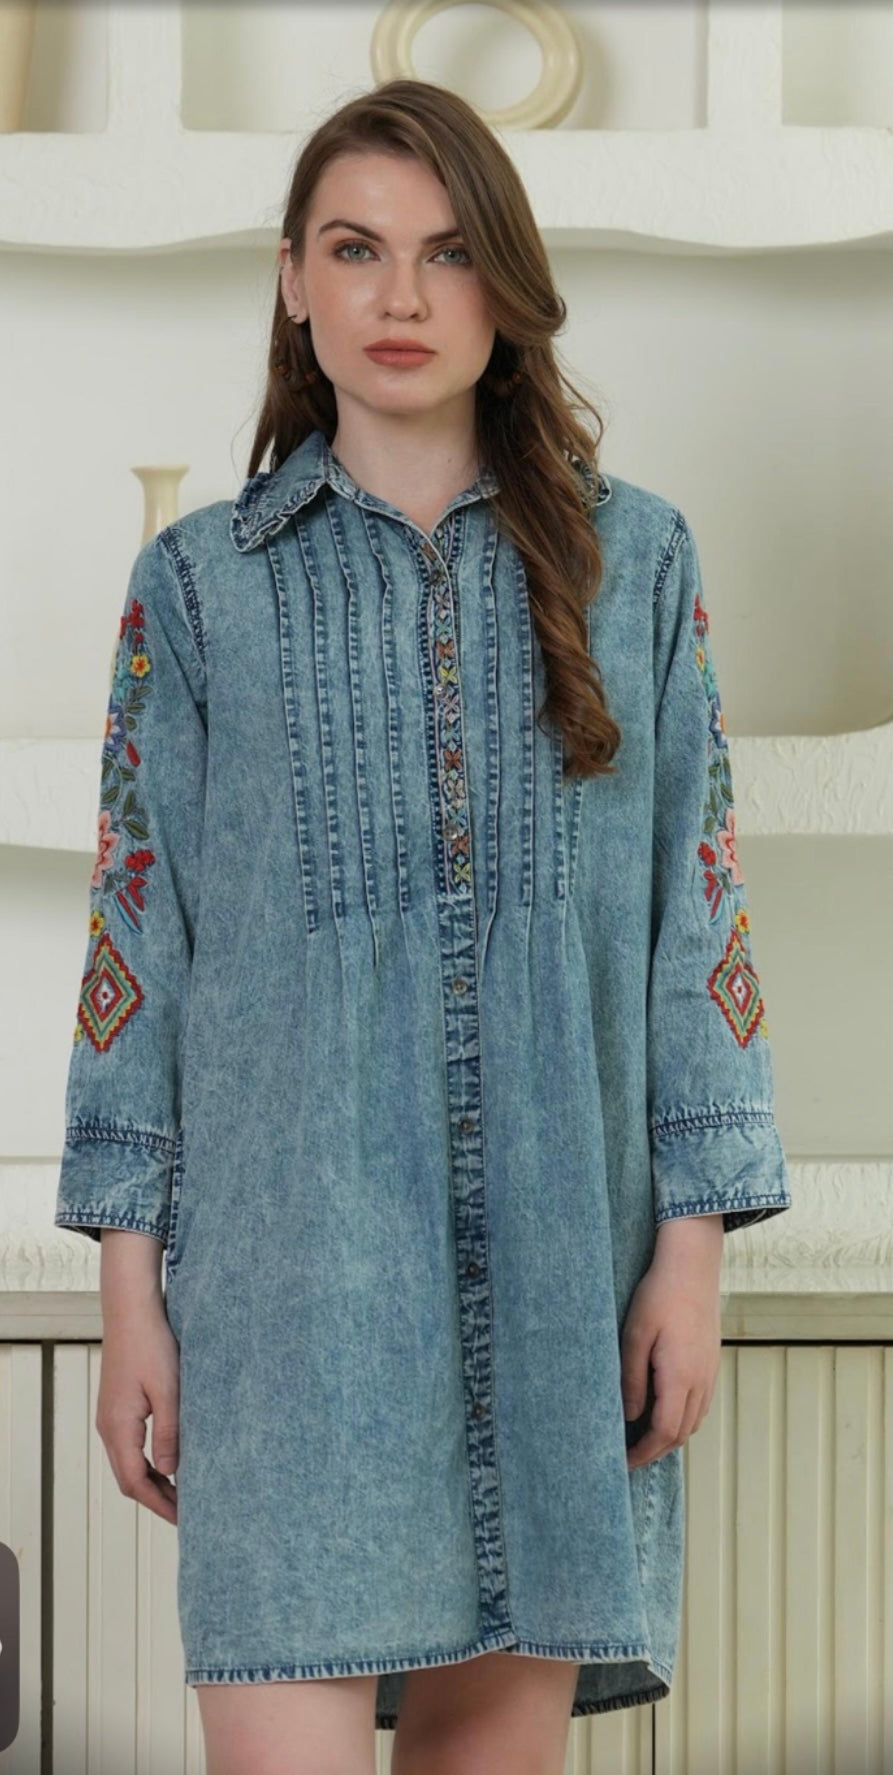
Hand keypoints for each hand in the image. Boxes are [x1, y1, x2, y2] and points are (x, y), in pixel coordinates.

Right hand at [95, 1300, 179, 1525]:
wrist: (131, 1312)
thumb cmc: (151, 1345)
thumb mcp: (168, 1391)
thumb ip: (169, 1433)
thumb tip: (171, 1473)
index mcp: (119, 1427)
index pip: (136, 1482)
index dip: (160, 1504)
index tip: (184, 1519)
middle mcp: (108, 1427)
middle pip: (128, 1479)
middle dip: (156, 1499)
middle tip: (187, 1513)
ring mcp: (110, 1418)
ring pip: (128, 1464)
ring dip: (152, 1482)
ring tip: (181, 1493)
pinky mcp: (117, 1408)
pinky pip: (129, 1447)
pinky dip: (147, 1462)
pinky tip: (168, 1462)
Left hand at [620, 1217, 722, 1469]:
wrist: (692, 1266)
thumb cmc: (659, 1296)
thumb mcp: (634, 1335)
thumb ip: (632, 1379)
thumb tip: (631, 1416)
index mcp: (679, 1376)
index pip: (663, 1431)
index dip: (643, 1452)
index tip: (622, 1461)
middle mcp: (700, 1380)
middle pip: (681, 1434)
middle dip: (655, 1451)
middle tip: (629, 1457)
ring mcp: (710, 1372)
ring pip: (693, 1422)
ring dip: (670, 1437)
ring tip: (643, 1439)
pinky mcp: (711, 1362)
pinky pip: (701, 1404)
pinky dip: (683, 1419)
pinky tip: (664, 1411)